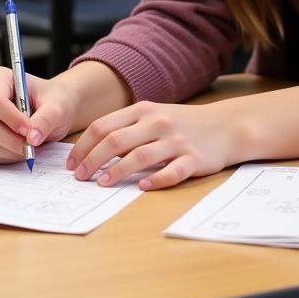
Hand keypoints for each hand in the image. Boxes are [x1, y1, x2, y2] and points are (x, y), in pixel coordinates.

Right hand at [0, 66, 77, 162]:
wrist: (49, 110)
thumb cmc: (52, 101)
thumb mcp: (56, 107)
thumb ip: (46, 120)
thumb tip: (32, 138)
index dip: (11, 119)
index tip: (29, 130)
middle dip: (11, 140)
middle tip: (32, 146)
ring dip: (10, 151)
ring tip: (30, 148)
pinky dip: (5, 157)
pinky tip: (20, 150)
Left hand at [67, 101, 242, 190]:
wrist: (226, 125)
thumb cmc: (182, 123)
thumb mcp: (153, 115)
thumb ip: (126, 127)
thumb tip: (91, 149)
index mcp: (143, 110)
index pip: (103, 127)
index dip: (83, 146)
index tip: (72, 164)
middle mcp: (157, 123)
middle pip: (116, 141)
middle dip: (92, 160)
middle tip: (80, 178)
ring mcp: (176, 141)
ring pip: (140, 156)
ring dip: (116, 172)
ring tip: (102, 184)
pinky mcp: (194, 159)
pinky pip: (172, 171)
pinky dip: (155, 180)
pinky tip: (142, 187)